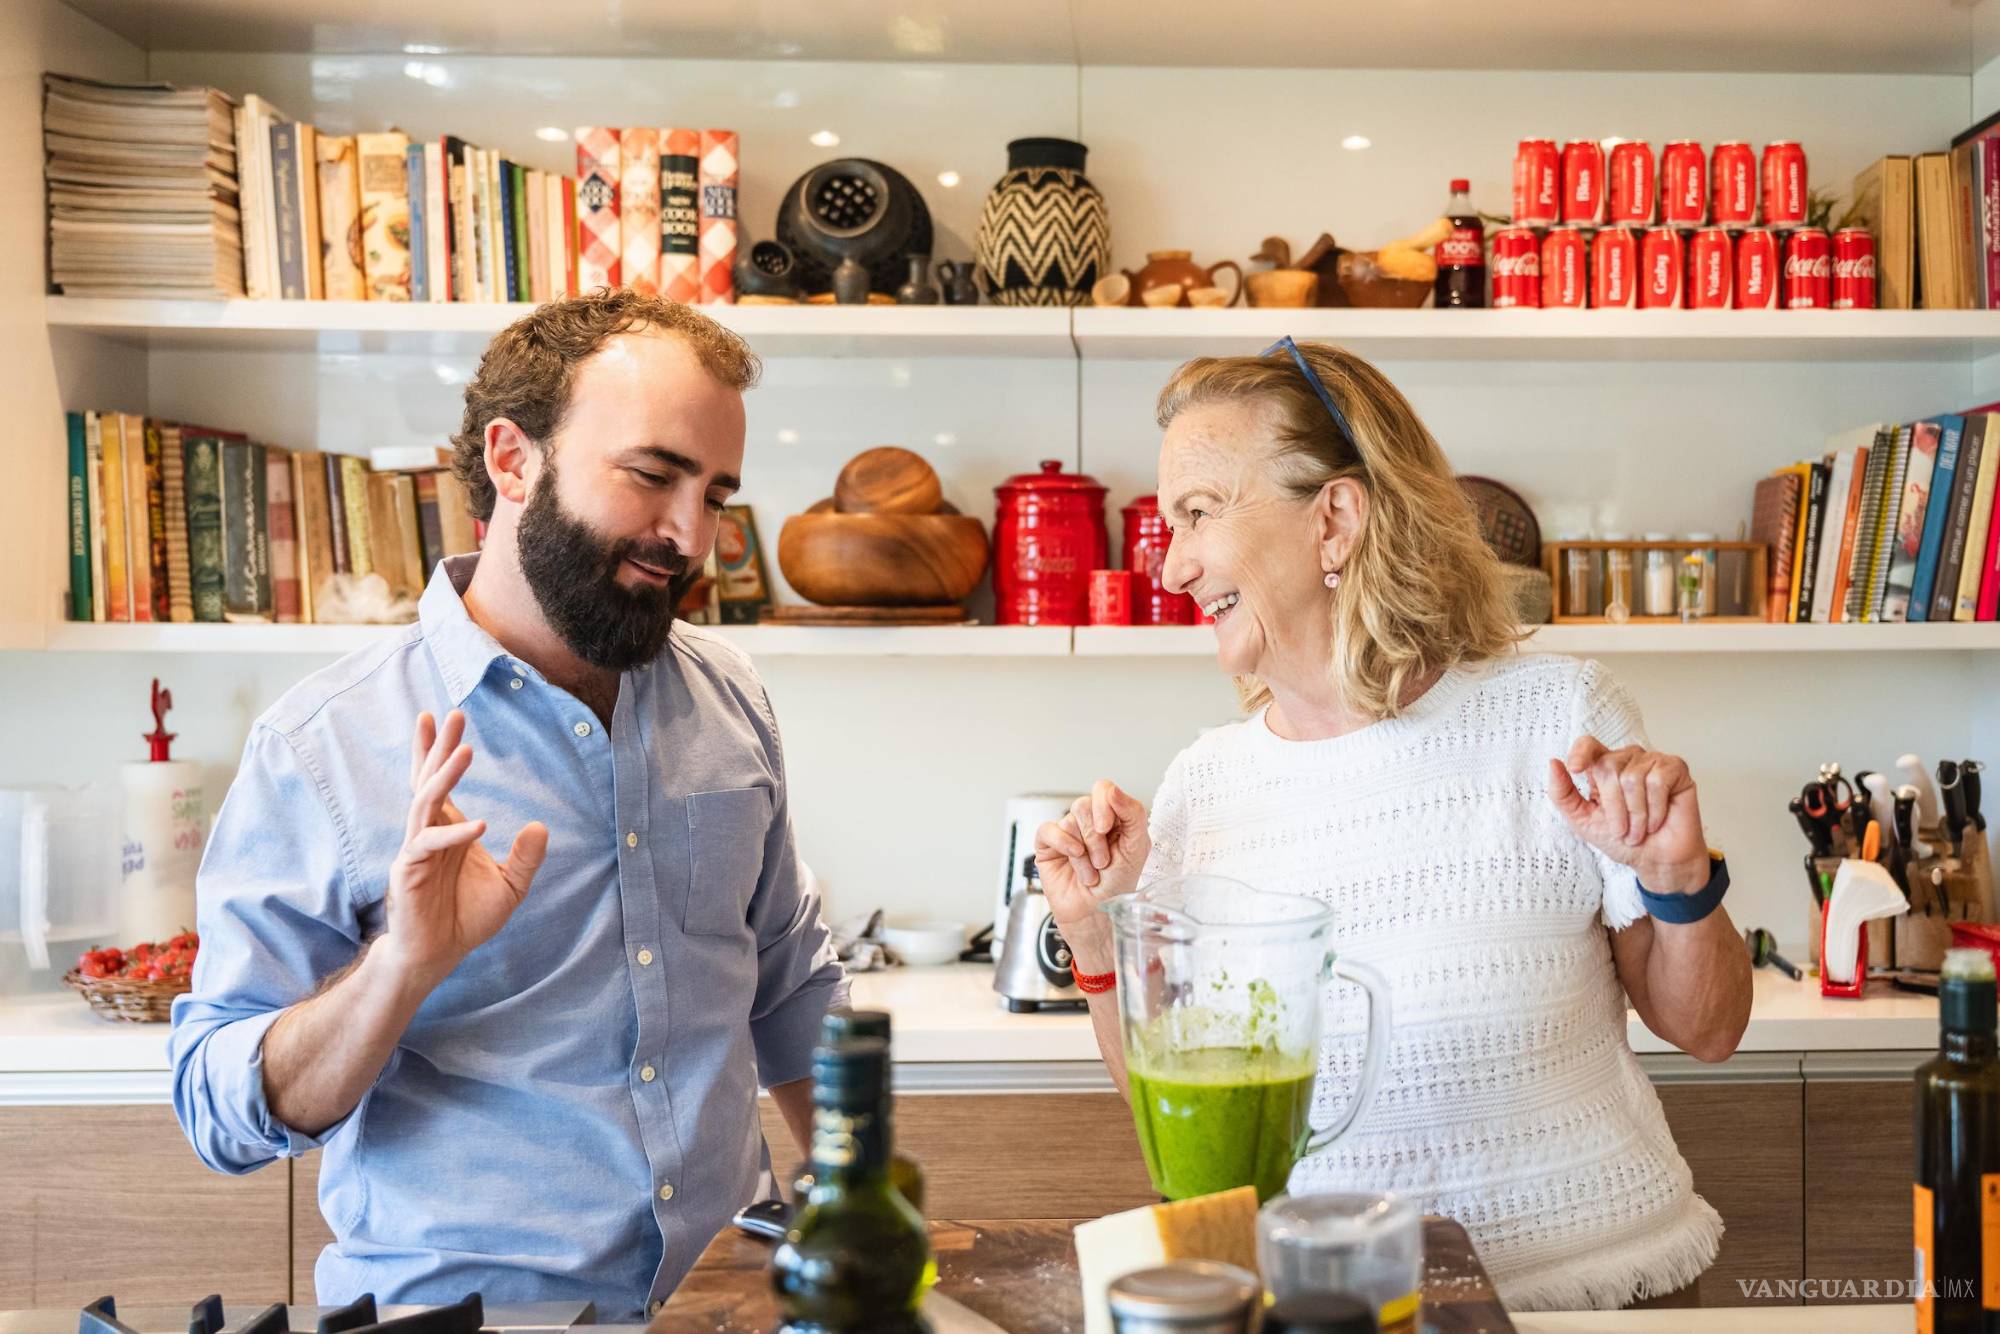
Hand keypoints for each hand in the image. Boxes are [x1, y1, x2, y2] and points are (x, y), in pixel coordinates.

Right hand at [379, 710, 549, 987]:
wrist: (438, 956)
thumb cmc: (467, 918)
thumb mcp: (510, 886)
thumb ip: (526, 857)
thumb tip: (540, 825)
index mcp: (448, 830)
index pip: (439, 782)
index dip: (438, 751)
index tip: (440, 716)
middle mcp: (429, 833)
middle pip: (430, 781)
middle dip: (439, 747)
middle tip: (450, 715)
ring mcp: (416, 850)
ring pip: (425, 803)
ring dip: (445, 776)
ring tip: (464, 749)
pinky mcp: (409, 872)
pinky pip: (427, 844)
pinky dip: (454, 834)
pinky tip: (478, 825)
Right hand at [1033, 781, 1149, 960]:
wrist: (1096, 915)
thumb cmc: (1117, 886)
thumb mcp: (1137, 849)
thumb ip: (1133, 814)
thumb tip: (1113, 790)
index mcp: (1113, 818)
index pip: (1104, 790)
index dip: (1105, 804)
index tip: (1107, 827)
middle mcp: (1089, 822)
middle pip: (1085, 804)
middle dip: (1095, 837)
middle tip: (1103, 861)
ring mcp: (1068, 832)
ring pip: (1069, 820)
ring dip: (1084, 851)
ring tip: (1092, 871)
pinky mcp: (1048, 845)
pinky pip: (1048, 830)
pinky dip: (1063, 844)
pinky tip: (1074, 859)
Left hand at [1549, 736, 1709, 893]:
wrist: (1656, 861)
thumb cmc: (1622, 840)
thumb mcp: (1582, 820)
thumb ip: (1563, 794)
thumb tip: (1554, 763)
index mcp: (1603, 767)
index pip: (1588, 744)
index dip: (1580, 752)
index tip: (1574, 769)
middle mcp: (1627, 758)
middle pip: (1608, 767)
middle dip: (1614, 808)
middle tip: (1624, 831)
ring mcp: (1652, 761)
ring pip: (1632, 777)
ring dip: (1636, 814)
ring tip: (1640, 830)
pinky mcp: (1675, 768)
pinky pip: (1657, 781)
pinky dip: (1655, 808)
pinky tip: (1658, 820)